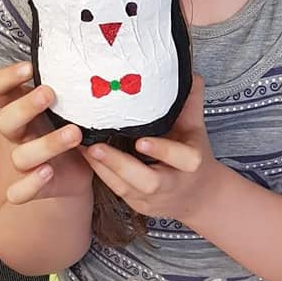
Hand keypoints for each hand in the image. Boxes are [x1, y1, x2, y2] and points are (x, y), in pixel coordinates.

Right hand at [0, 60, 91, 205]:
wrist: (79, 167)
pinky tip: (48, 172)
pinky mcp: (35, 186)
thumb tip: (87, 53)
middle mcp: (18, 133)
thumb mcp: (66, 101)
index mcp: (18, 107)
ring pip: (20, 156)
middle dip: (25, 106)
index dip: (3, 78)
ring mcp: (24, 160)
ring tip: (74, 133)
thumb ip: (65, 84)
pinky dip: (31, 184)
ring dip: (47, 144)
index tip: (29, 67)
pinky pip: (19, 192)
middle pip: (4, 120)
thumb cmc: (69, 123)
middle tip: (49, 93)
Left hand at [81, 74, 218, 223]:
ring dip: (103, 168)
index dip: (161, 150)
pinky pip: (117, 190)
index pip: (180, 158)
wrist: (198, 196)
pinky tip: (85, 156)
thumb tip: (189, 74)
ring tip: (83, 147)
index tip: (141, 140)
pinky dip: (101, 173)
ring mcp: (154, 199)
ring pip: (126, 188)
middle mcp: (173, 185)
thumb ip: (189, 104)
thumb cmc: (193, 155)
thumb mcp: (196, 130)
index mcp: (191, 163)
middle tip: (95, 147)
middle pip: (147, 182)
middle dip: (120, 165)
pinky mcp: (138, 205)